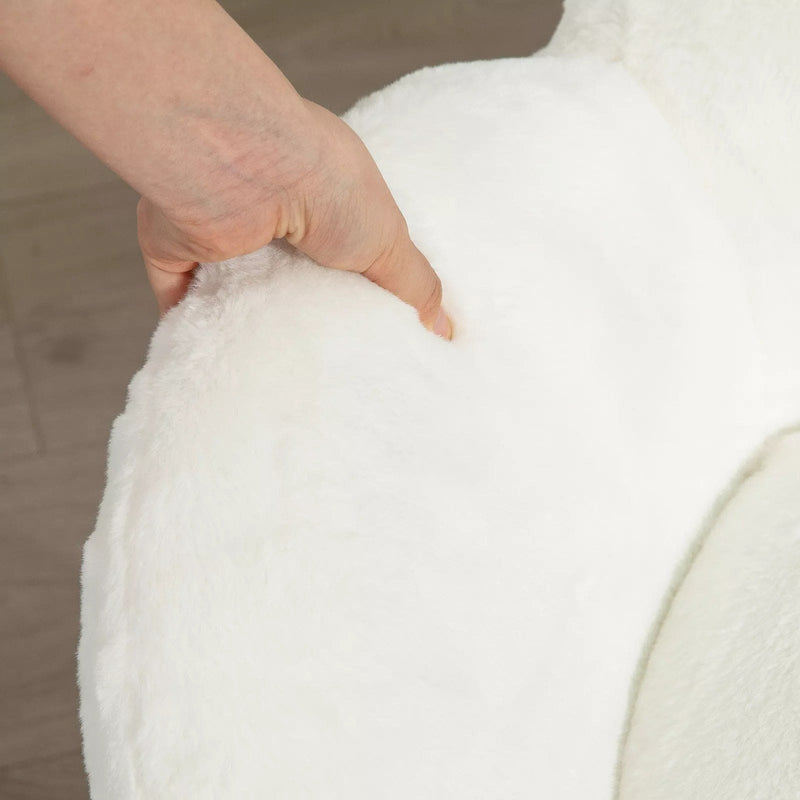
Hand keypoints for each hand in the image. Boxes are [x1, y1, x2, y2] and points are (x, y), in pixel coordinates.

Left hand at [137, 99, 451, 338]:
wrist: (241, 166)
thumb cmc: (324, 186)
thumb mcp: (389, 240)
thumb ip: (414, 285)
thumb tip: (442, 331)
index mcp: (318, 199)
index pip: (336, 252)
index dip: (349, 289)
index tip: (363, 334)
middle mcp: (267, 212)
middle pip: (285, 276)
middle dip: (299, 314)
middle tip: (319, 365)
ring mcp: (220, 231)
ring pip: (231, 290)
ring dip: (247, 322)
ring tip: (270, 372)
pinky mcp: (174, 249)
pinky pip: (177, 297)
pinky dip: (188, 326)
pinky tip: (209, 361)